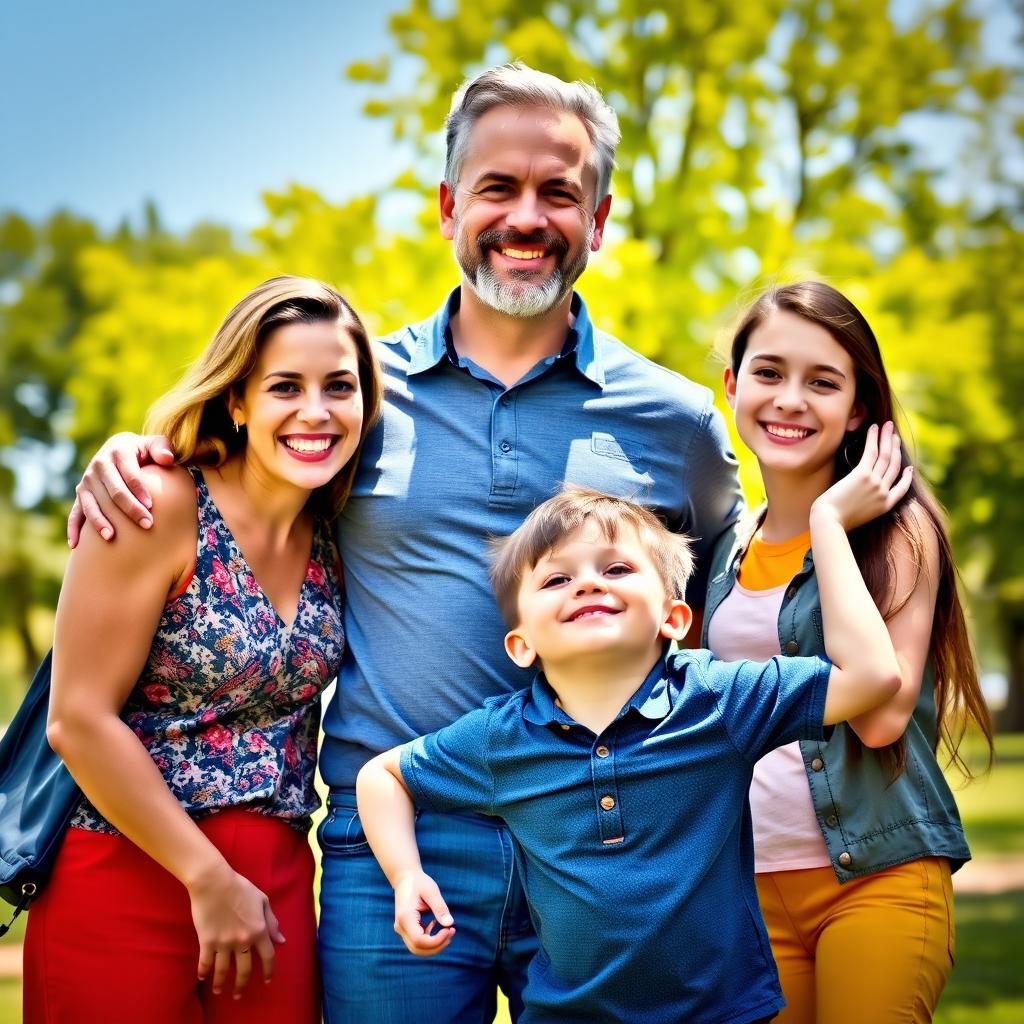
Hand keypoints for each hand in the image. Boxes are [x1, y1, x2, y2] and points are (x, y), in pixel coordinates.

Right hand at [68, 432, 174, 546]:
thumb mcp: (154, 444)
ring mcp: (87, 481)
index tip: (152, 506)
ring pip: (93, 503)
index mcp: (118, 452)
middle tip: (147, 524)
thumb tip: (167, 459)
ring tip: (111, 537)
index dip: (140, 490)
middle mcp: (99, 465)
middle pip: (114, 492)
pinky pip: (75, 512)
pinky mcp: (81, 493)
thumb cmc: (144, 451)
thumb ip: (162, 448)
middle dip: (130, 509)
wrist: (119, 448)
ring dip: (100, 521)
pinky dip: (73, 528)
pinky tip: (75, 544)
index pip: (130, 474)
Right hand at [189, 866, 285, 997]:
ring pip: (224, 971)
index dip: (269, 971)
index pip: (268, 957)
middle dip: (242, 985)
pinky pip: (205, 963)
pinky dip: (203, 972)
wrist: (215, 882)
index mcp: (259, 930)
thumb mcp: (262, 901)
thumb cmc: (240, 887)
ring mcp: (224, 943)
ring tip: (219, 991)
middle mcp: (243, 940)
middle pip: (245, 970)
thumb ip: (272, 922)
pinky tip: (203, 978)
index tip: (267, 981)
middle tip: (239, 994)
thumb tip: (281, 940)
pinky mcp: (207, 941)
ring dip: (221, 983)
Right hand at [392, 870, 454, 956]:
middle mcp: (400, 926)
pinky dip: (430, 939)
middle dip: (437, 946)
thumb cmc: (419, 882)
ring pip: (417, 948)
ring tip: (448, 930)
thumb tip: (450, 924)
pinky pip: (418, 942)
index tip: (450, 929)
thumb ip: (440, 908)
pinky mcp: (405, 929)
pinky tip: (436, 924)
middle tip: (452, 931)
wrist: (404, 877)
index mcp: (405, 917)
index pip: (419, 941)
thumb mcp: (431, 891)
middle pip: (418, 949)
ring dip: (434, 945)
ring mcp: (401, 929)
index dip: (436, 941)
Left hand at [812, 422, 912, 531]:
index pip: (902, 488)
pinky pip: (871, 452)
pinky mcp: (862, 475)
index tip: (909, 468)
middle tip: (895, 435)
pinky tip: (875, 428)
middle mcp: (883, 493)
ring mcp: (874, 484)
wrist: (829, 521)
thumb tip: (858, 498)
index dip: (906, 477)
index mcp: (884, 506)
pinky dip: (874, 439)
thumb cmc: (836, 521)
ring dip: (887, 438)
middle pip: (894, 466)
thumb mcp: (858, 517)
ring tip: (888, 426)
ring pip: (885, 456)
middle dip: (895, 448)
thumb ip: (865, 506)